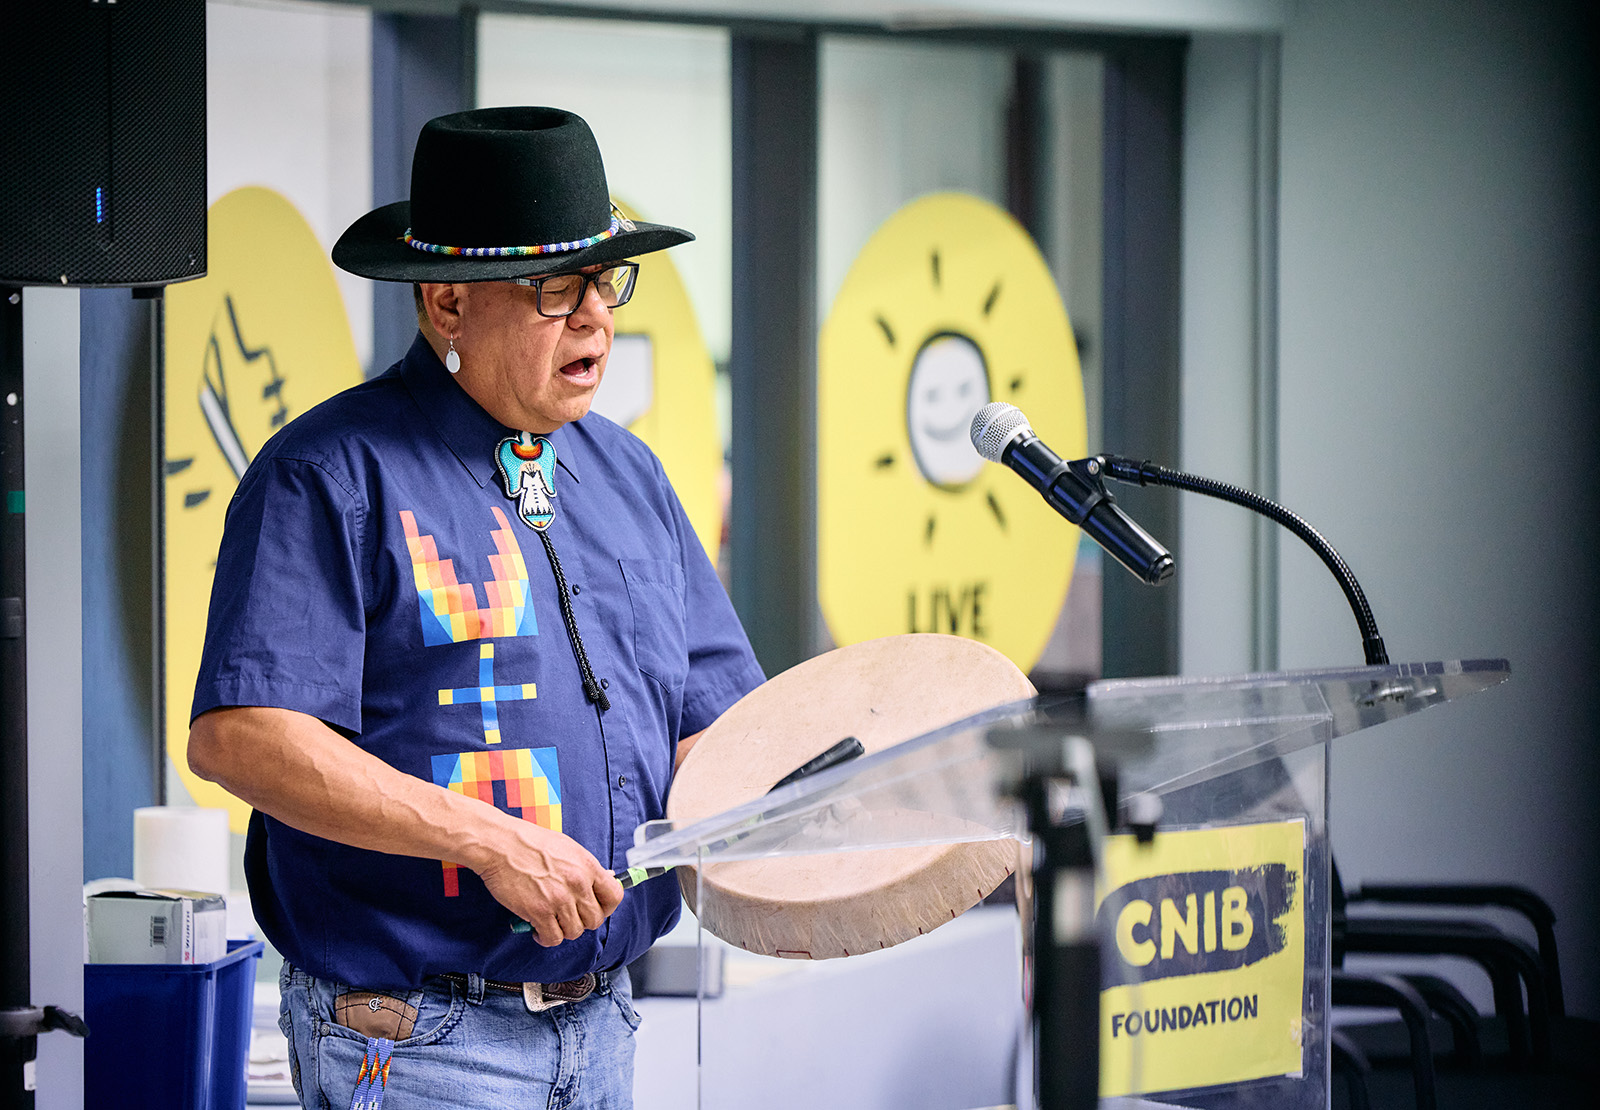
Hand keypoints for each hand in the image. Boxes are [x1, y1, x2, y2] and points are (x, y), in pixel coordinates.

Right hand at [472, 820, 624, 946]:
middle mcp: (577, 884)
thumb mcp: (568, 847)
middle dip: (583, 922)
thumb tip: (604, 879)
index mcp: (587, 866)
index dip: (607, 907)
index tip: (598, 908)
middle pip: (594, 919)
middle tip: (570, 917)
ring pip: (574, 931)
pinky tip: (538, 929)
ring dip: (563, 930)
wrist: (500, 844)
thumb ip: (586, 867)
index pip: (614, 896)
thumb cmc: (530, 842)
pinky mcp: (538, 911)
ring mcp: (558, 899)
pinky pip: (552, 937)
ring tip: (552, 922)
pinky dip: (546, 938)